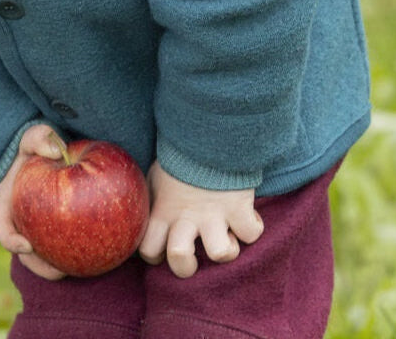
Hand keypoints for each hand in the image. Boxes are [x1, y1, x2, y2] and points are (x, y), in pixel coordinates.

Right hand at [0, 124, 67, 279]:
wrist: (49, 149)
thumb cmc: (38, 143)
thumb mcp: (35, 135)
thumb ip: (40, 137)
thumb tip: (54, 150)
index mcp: (9, 202)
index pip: (3, 227)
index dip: (11, 241)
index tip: (27, 245)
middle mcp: (21, 219)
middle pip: (24, 252)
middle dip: (38, 265)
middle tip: (58, 271)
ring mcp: (37, 225)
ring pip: (43, 254)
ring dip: (55, 266)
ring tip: (75, 271)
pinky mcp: (55, 227)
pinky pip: (62, 242)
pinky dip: (72, 250)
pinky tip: (92, 254)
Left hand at [138, 161, 263, 277]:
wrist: (205, 131)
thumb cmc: (180, 157)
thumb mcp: (156, 176)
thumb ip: (152, 199)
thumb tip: (142, 212)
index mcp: (164, 210)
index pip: (149, 250)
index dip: (156, 255)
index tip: (165, 244)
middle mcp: (187, 217)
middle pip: (179, 260)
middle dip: (187, 265)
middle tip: (195, 251)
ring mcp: (215, 214)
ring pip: (220, 254)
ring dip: (227, 249)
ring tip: (226, 235)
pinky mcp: (239, 206)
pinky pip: (252, 233)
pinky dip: (252, 227)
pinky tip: (246, 215)